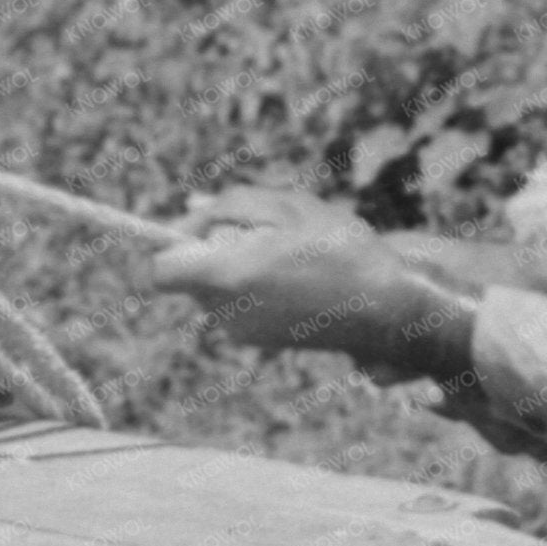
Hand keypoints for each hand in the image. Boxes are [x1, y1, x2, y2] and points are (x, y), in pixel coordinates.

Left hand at [149, 186, 474, 377]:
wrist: (386, 307)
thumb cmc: (338, 248)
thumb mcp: (287, 205)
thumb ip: (229, 204)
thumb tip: (189, 210)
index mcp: (226, 276)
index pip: (160, 271)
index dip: (175, 242)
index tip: (204, 225)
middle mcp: (225, 312)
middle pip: (192, 273)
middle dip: (216, 247)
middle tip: (269, 233)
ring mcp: (242, 332)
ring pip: (216, 286)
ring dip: (240, 263)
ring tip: (291, 254)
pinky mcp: (260, 341)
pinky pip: (239, 303)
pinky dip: (257, 284)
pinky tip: (298, 276)